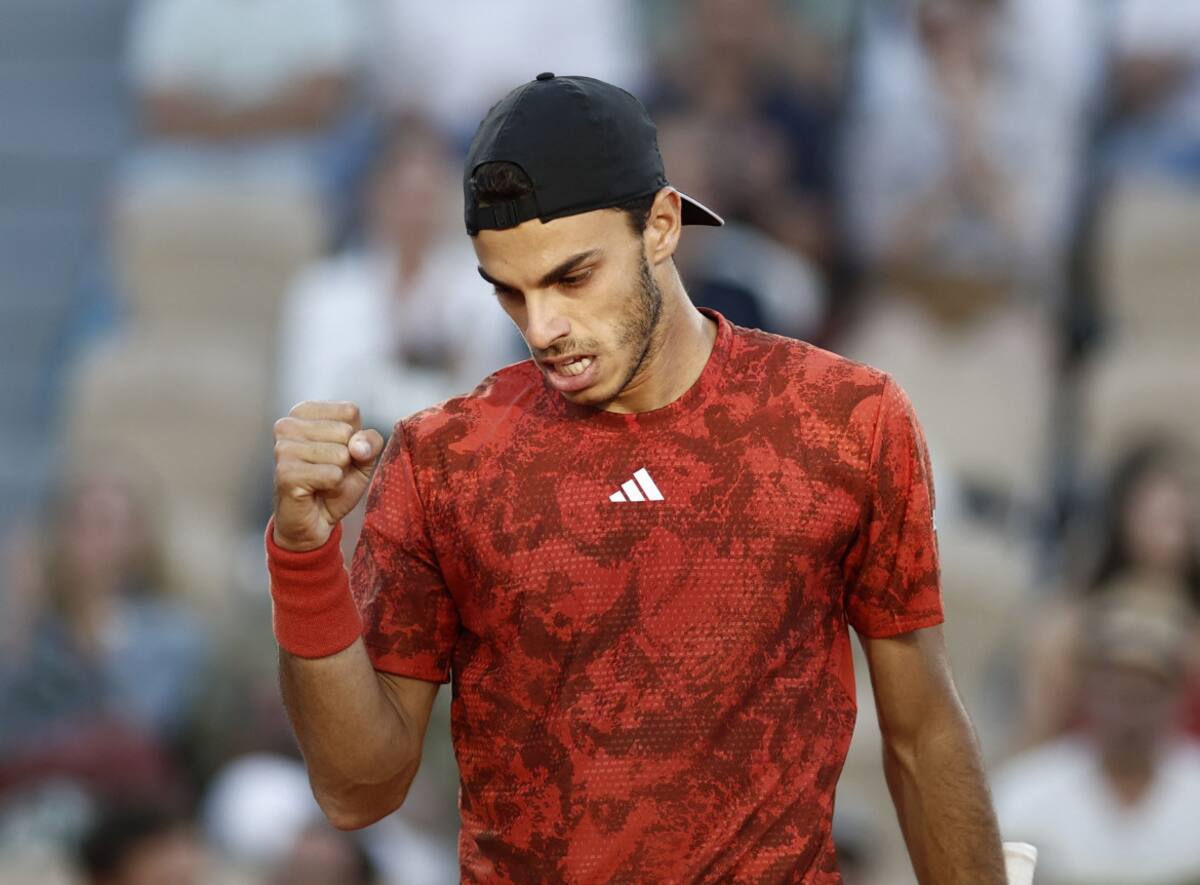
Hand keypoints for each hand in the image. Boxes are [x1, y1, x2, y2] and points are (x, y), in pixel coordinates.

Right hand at [272, 401, 383, 551]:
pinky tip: (316, 490)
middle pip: (346, 431)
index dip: (355, 436)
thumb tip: (358, 445)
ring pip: (340, 454)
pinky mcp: (285, 472)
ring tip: (322, 480)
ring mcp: (283, 448)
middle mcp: (287, 425)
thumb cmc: (334, 483)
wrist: (315, 520)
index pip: (350, 411)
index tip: (338, 452)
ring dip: (339, 474)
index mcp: (304, 412)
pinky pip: (332, 474)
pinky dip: (333, 486)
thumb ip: (370, 441)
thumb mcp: (362, 457)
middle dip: (347, 457)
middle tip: (328, 470)